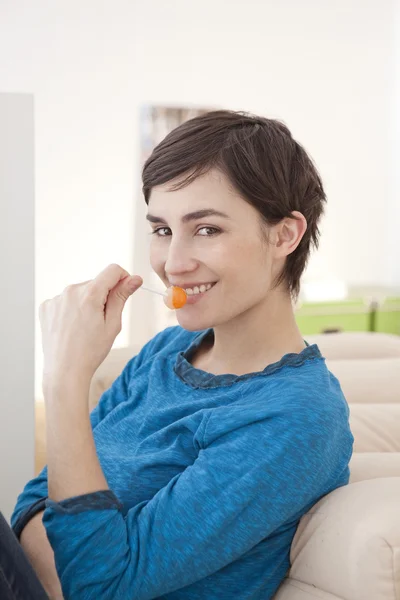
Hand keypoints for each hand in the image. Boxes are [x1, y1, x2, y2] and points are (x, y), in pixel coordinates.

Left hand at [39, 264, 141, 388]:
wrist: (65, 371)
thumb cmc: (91, 351)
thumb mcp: (113, 324)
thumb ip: (122, 296)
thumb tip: (134, 279)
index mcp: (89, 294)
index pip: (112, 270)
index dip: (123, 278)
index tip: (125, 290)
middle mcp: (70, 291)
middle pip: (96, 283)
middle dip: (103, 296)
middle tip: (102, 321)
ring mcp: (56, 299)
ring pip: (80, 292)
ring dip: (87, 302)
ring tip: (85, 327)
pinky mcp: (46, 307)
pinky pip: (65, 300)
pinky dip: (72, 309)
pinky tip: (72, 327)